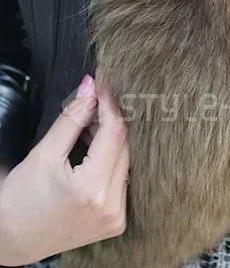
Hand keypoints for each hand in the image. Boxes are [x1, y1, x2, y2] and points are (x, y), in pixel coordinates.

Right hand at [0, 75, 129, 265]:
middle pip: (124, 145)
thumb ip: (72, 117)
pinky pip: (122, 179)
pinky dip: (111, 160)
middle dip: (110, 119)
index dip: (111, 103)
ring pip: (125, 160)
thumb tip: (90, 87)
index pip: (115, 131)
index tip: (105, 83)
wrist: (12, 239)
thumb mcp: (45, 153)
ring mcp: (116, 217)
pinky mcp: (116, 221)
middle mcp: (111, 206)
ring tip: (88, 127)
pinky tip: (93, 150)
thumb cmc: (21, 199)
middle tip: (93, 101)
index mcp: (92, 189)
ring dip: (111, 139)